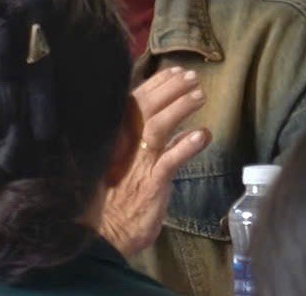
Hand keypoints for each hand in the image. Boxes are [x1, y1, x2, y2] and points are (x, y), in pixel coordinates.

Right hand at [100, 67, 211, 256]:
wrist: (102, 234)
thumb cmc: (112, 198)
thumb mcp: (121, 163)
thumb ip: (140, 142)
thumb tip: (167, 123)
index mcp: (116, 137)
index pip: (136, 100)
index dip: (157, 83)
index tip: (176, 71)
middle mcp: (125, 145)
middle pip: (148, 107)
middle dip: (171, 88)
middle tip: (193, 77)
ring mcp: (138, 164)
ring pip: (159, 127)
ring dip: (180, 108)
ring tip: (200, 96)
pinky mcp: (151, 184)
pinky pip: (170, 161)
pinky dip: (186, 146)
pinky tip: (202, 134)